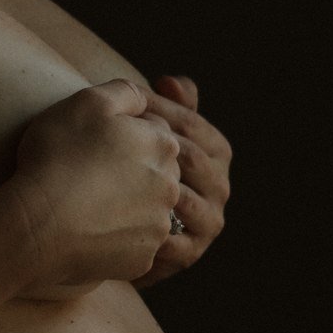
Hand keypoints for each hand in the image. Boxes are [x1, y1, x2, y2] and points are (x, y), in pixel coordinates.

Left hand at [128, 75, 231, 287]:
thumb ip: (165, 104)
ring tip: (115, 182)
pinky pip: (174, 242)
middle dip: (151, 150)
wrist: (120, 226)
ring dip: (152, 191)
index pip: (191, 123)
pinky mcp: (191, 252)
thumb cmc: (134, 169)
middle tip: (111, 144)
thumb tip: (169, 81)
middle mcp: (220, 184)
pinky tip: (120, 220)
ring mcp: (210, 220)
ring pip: (185, 199)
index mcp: (217, 150)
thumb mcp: (151, 132)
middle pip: (190, 158)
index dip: (154, 112)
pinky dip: (148, 231)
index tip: (118, 109)